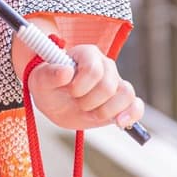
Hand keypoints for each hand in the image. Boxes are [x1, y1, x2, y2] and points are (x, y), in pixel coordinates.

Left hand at [19, 39, 143, 132]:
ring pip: (126, 94)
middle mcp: (105, 65)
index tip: (70, 91)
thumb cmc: (48, 88)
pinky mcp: (121, 101)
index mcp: (86, 54)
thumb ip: (49, 75)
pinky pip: (136, 105)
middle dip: (89, 102)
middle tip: (77, 102)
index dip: (81, 86)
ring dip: (106, 110)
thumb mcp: (39, 82)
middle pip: (108, 86)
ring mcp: (116, 82)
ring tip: (91, 113)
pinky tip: (119, 122)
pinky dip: (131, 115)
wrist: (55, 103)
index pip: (94, 69)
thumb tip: (65, 71)